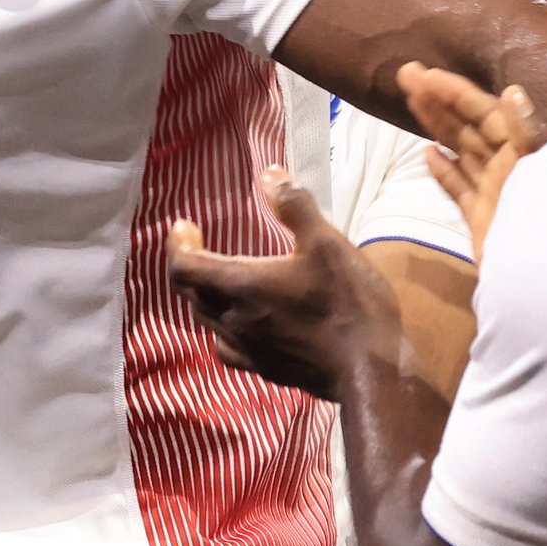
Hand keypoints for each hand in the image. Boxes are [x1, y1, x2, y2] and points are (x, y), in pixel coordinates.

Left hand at [162, 167, 390, 399]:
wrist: (369, 370)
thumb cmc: (348, 302)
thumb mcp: (327, 243)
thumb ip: (295, 207)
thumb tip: (269, 175)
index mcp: (241, 286)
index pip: (184, 267)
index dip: (177, 245)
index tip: (183, 226)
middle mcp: (234, 320)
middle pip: (190, 293)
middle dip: (188, 265)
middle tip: (197, 243)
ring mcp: (247, 350)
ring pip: (206, 320)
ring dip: (203, 294)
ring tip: (217, 277)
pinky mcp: (264, 369)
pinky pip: (226, 346)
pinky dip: (222, 326)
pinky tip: (239, 323)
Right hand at [397, 59, 538, 255]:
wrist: (541, 286)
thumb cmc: (544, 226)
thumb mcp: (537, 173)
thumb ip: (524, 134)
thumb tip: (513, 92)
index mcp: (521, 153)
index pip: (484, 113)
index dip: (455, 93)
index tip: (425, 75)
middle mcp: (507, 168)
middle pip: (468, 127)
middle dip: (438, 100)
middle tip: (406, 73)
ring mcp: (494, 194)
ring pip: (461, 151)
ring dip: (437, 125)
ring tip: (411, 99)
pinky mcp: (483, 221)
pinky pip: (460, 190)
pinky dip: (444, 172)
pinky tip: (427, 155)